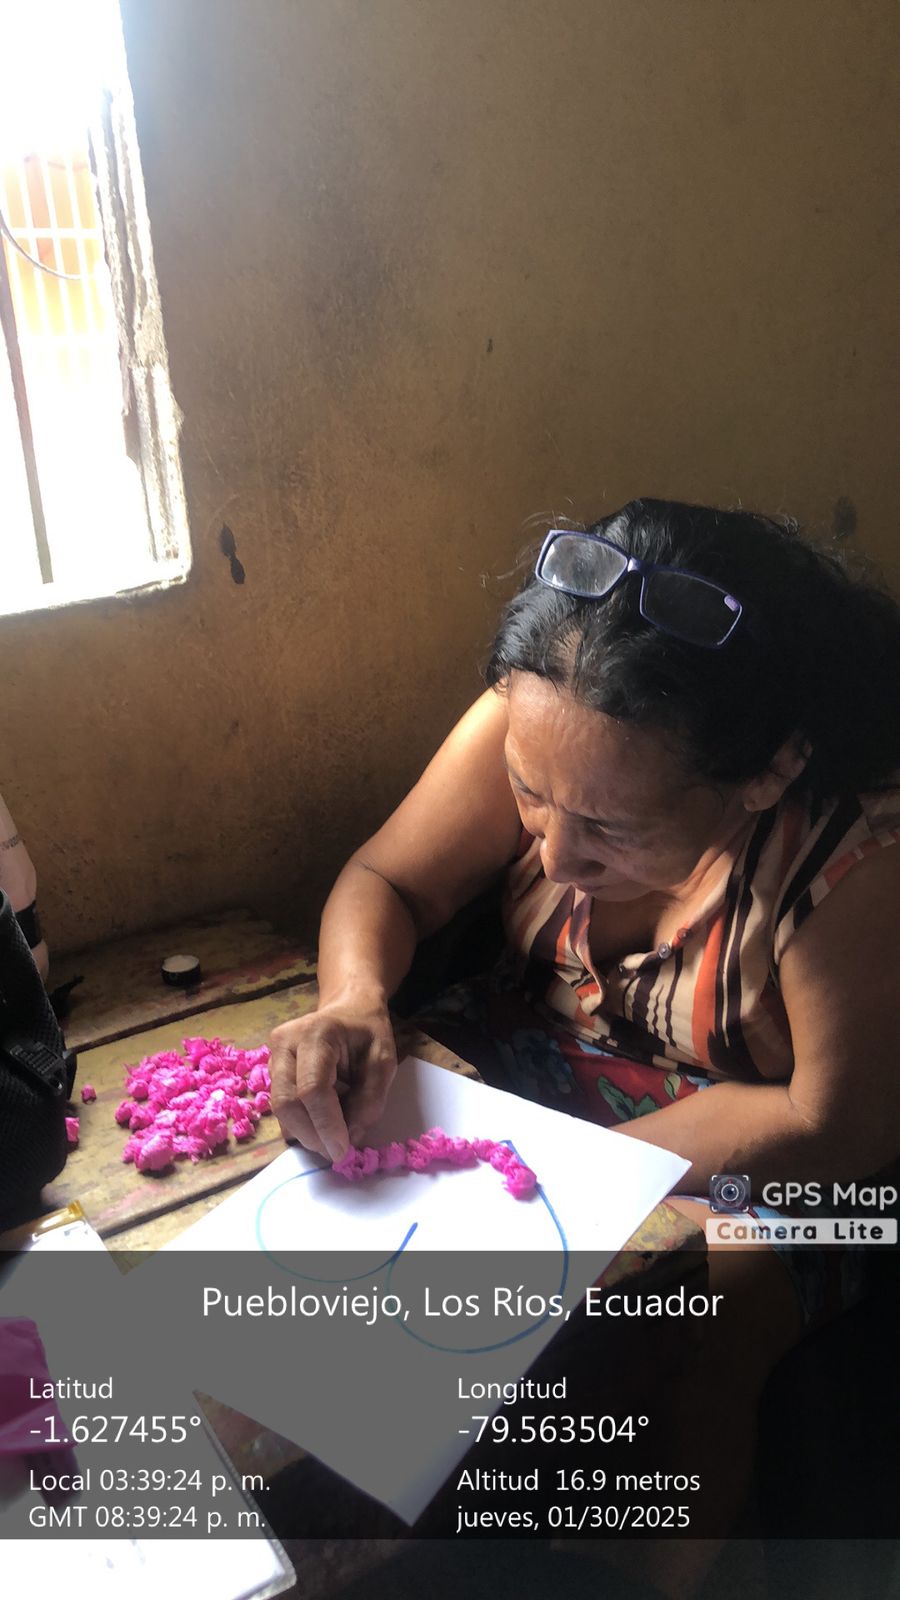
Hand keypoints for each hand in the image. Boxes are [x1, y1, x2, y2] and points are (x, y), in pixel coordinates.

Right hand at [268, 1000, 397, 1162]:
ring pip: (280, 1108)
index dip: (326, 1126)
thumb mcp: (383, 1061)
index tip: (343, 1152)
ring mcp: (273, 1055)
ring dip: (306, 1132)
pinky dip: (301, 1123)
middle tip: (337, 1153)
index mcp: (316, 1034)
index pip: (313, 1089)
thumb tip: (351, 1137)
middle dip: (312, 1135)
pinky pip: (281, 1105)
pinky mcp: (271, 1070)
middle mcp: (285, 1042)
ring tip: (332, 1138)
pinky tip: (321, 1125)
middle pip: (287, 1102)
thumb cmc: (367, 1032)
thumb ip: (370, 1100)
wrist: (348, 1009)